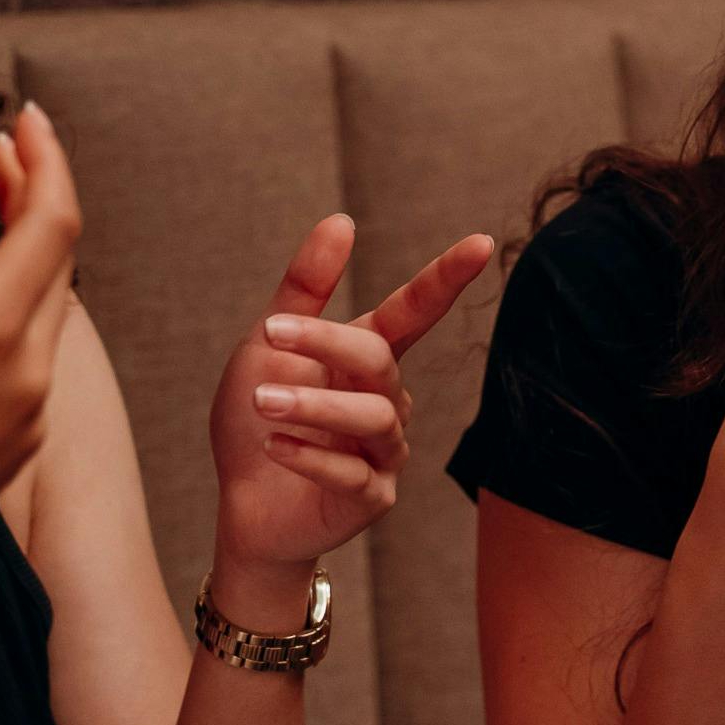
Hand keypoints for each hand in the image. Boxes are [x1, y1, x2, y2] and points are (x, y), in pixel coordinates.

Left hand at [207, 213, 495, 574]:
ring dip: (311, 405)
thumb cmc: (256, 419)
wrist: (243, 505)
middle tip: (270, 333)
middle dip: (326, 341)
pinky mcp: (373, 499)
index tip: (481, 242)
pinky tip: (275, 447)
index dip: (446, 278)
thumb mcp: (267, 346)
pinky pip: (353, 473)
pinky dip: (311, 455)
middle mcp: (387, 401)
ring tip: (260, 402)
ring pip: (371, 417)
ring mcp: (385, 453)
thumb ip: (306, 288)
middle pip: (379, 359)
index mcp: (366, 358)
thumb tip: (342, 220)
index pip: (415, 311)